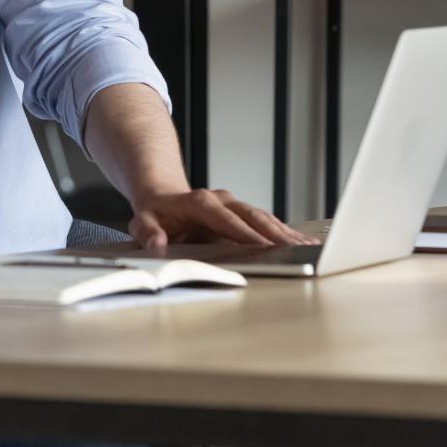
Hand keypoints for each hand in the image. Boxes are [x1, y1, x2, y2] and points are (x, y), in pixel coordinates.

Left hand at [127, 188, 309, 249]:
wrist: (163, 198)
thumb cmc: (155, 213)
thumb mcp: (142, 222)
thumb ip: (147, 233)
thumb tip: (157, 243)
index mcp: (199, 201)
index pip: (225, 217)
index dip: (243, 232)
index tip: (261, 246)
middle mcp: (221, 200)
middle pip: (251, 215)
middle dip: (272, 233)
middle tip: (293, 249)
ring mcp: (234, 205)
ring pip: (263, 218)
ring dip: (284, 232)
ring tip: (305, 247)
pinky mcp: (242, 214)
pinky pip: (266, 222)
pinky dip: (284, 232)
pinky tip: (302, 241)